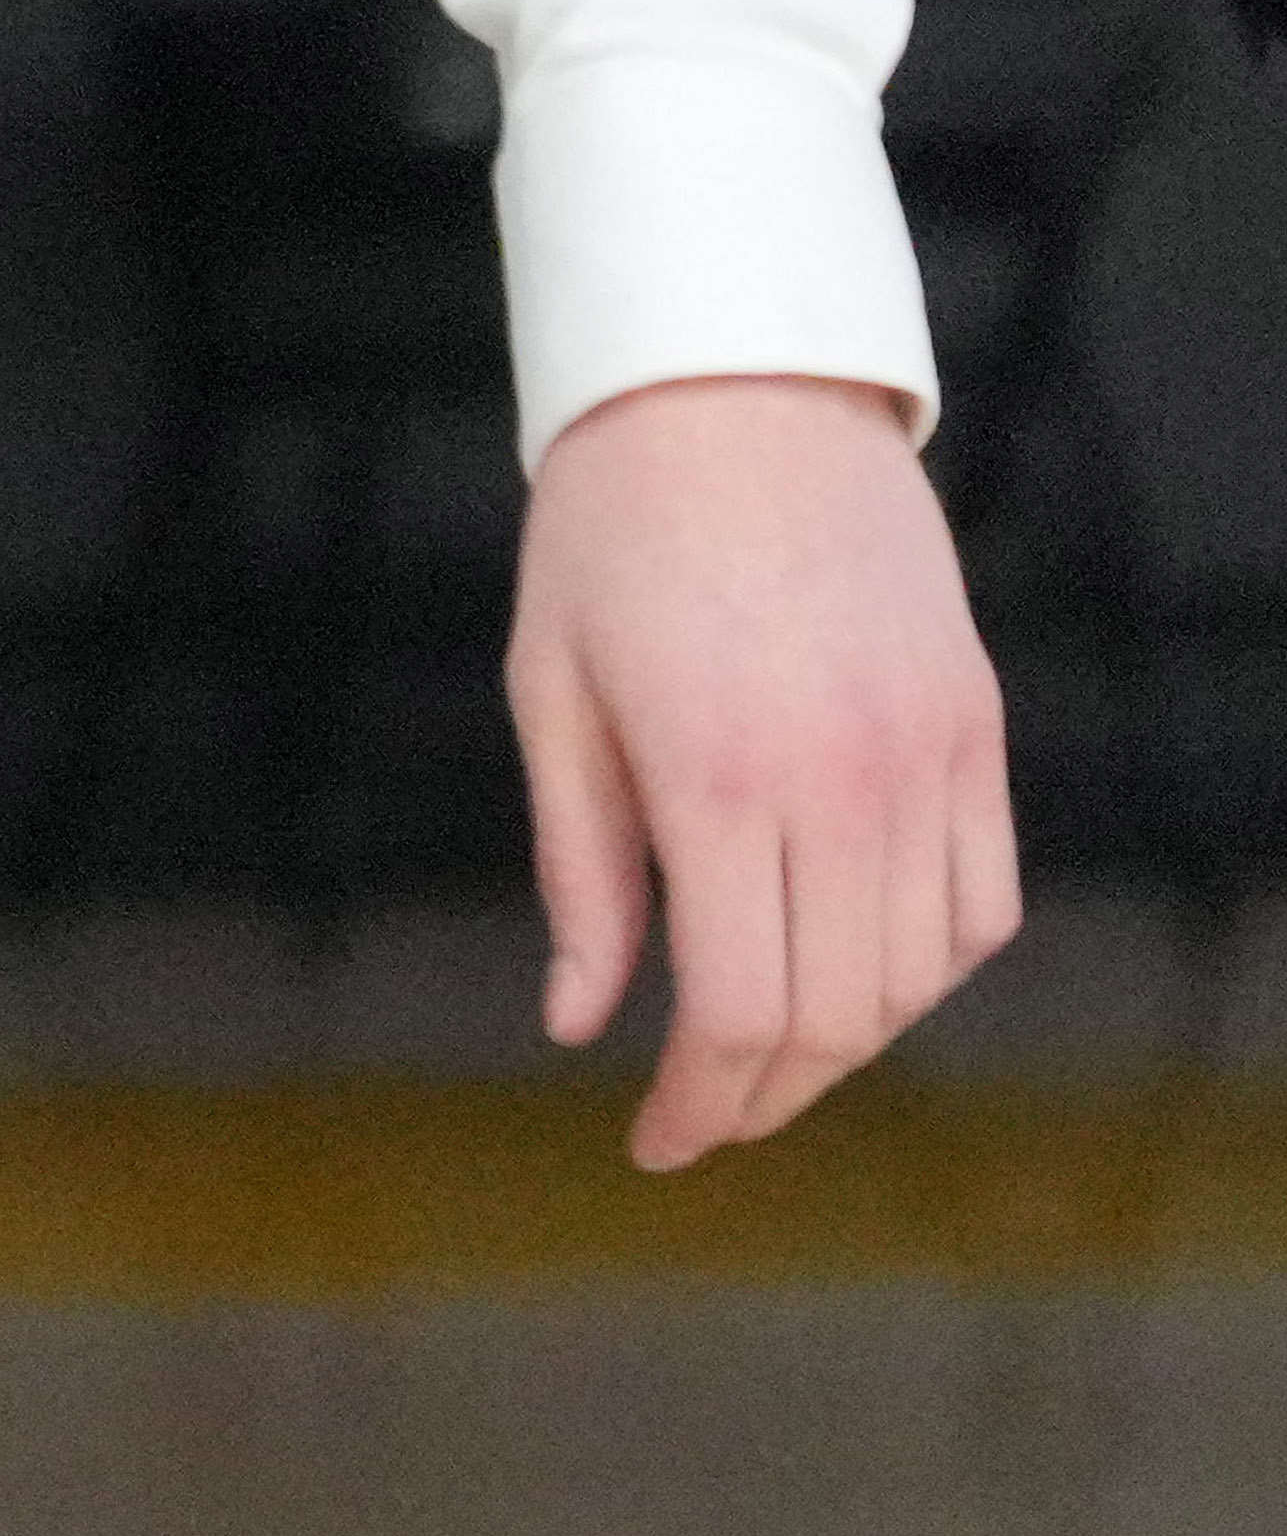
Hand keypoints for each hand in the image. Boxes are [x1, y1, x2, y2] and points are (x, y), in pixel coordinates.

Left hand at [508, 369, 1013, 1169]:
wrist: (735, 393)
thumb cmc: (610, 537)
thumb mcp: (552, 694)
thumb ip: (581, 870)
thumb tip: (582, 1022)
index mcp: (718, 778)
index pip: (741, 1009)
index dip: (701, 1103)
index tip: (656, 1143)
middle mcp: (845, 780)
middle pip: (838, 1013)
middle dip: (765, 1093)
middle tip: (699, 1117)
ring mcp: (930, 756)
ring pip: (921, 975)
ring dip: (848, 1038)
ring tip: (763, 1046)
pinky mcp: (979, 729)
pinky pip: (984, 903)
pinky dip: (929, 964)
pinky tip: (857, 965)